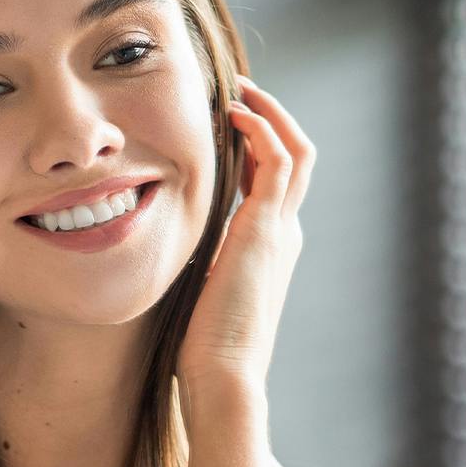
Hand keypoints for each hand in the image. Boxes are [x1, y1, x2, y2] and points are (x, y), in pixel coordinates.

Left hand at [175, 75, 314, 415]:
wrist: (224, 375)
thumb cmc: (204, 348)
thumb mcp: (200, 293)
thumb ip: (197, 265)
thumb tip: (169, 254)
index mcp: (268, 249)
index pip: (271, 183)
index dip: (253, 149)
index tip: (226, 125)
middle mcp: (283, 234)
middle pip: (296, 159)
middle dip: (271, 120)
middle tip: (239, 93)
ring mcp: (281, 229)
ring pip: (297, 151)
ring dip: (271, 114)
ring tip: (239, 91)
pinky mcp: (268, 227)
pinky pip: (278, 159)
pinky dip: (262, 129)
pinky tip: (236, 114)